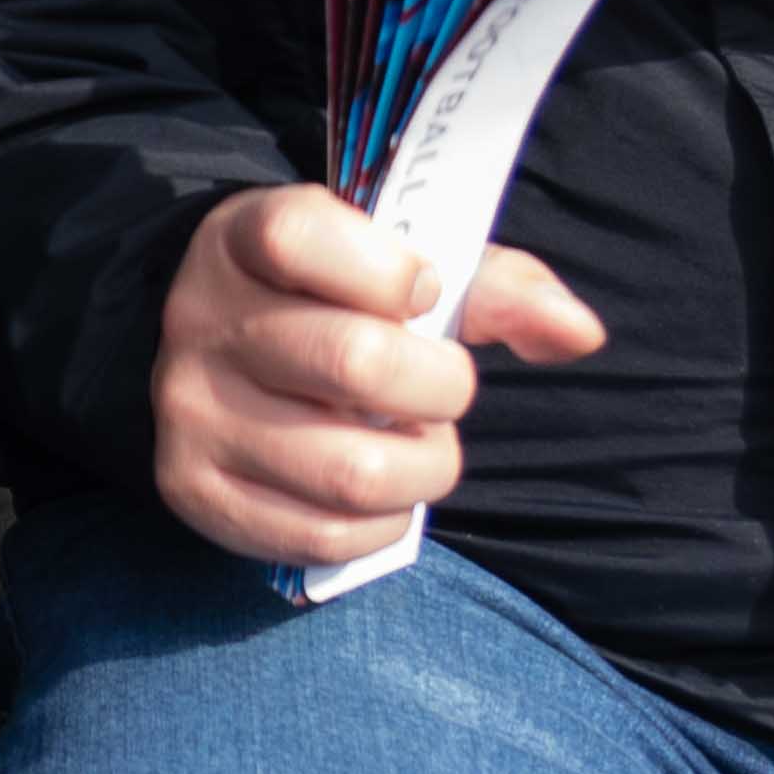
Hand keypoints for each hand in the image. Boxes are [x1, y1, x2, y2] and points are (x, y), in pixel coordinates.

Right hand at [152, 181, 593, 568]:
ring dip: (424, 468)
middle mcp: (204, 324)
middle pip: (356, 364)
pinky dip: (382, 524)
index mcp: (245, 240)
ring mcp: (193, 413)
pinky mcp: (197, 491)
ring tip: (417, 446)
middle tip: (442, 389)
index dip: (393, 273)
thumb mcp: (391, 266)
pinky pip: (321, 535)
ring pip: (350, 470)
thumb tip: (580, 332)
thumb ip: (490, 285)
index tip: (421, 292)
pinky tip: (382, 494)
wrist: (214, 351)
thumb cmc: (328, 302)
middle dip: (441, 388)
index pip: (304, 238)